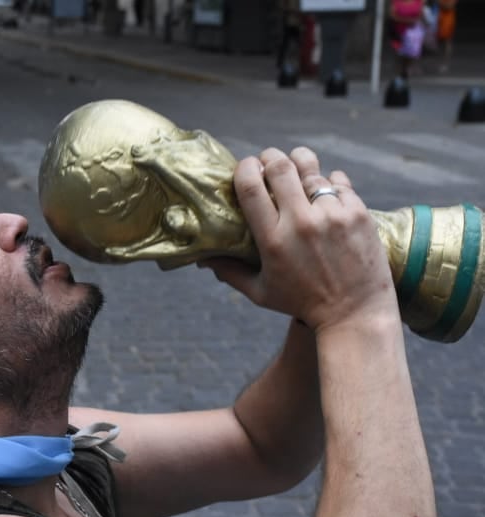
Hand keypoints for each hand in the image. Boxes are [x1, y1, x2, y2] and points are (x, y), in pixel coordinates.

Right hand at [198, 147, 396, 332]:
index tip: (245, 168)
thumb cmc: (303, 304)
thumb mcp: (261, 293)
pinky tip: (324, 190)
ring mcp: (333, 215)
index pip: (251, 186)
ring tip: (296, 167)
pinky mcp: (358, 213)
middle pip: (280, 166)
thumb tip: (202, 259)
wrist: (355, 315)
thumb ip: (230, 272)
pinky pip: (338, 180)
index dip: (245, 168)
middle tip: (268, 162)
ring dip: (299, 162)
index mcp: (273, 240)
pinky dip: (328, 180)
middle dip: (270, 157)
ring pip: (311, 167)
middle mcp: (302, 223)